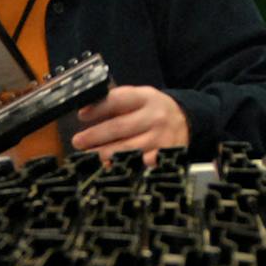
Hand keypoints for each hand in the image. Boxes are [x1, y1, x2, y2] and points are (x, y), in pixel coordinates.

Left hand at [72, 86, 187, 165]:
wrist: (186, 121)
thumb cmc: (153, 110)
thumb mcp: (139, 98)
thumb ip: (115, 101)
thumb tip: (86, 110)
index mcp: (146, 98)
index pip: (118, 100)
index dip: (98, 109)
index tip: (81, 116)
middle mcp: (154, 117)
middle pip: (119, 127)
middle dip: (95, 136)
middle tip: (78, 142)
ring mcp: (160, 138)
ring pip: (127, 149)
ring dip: (104, 154)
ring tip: (88, 156)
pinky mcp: (164, 156)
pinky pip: (140, 164)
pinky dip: (123, 166)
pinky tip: (110, 168)